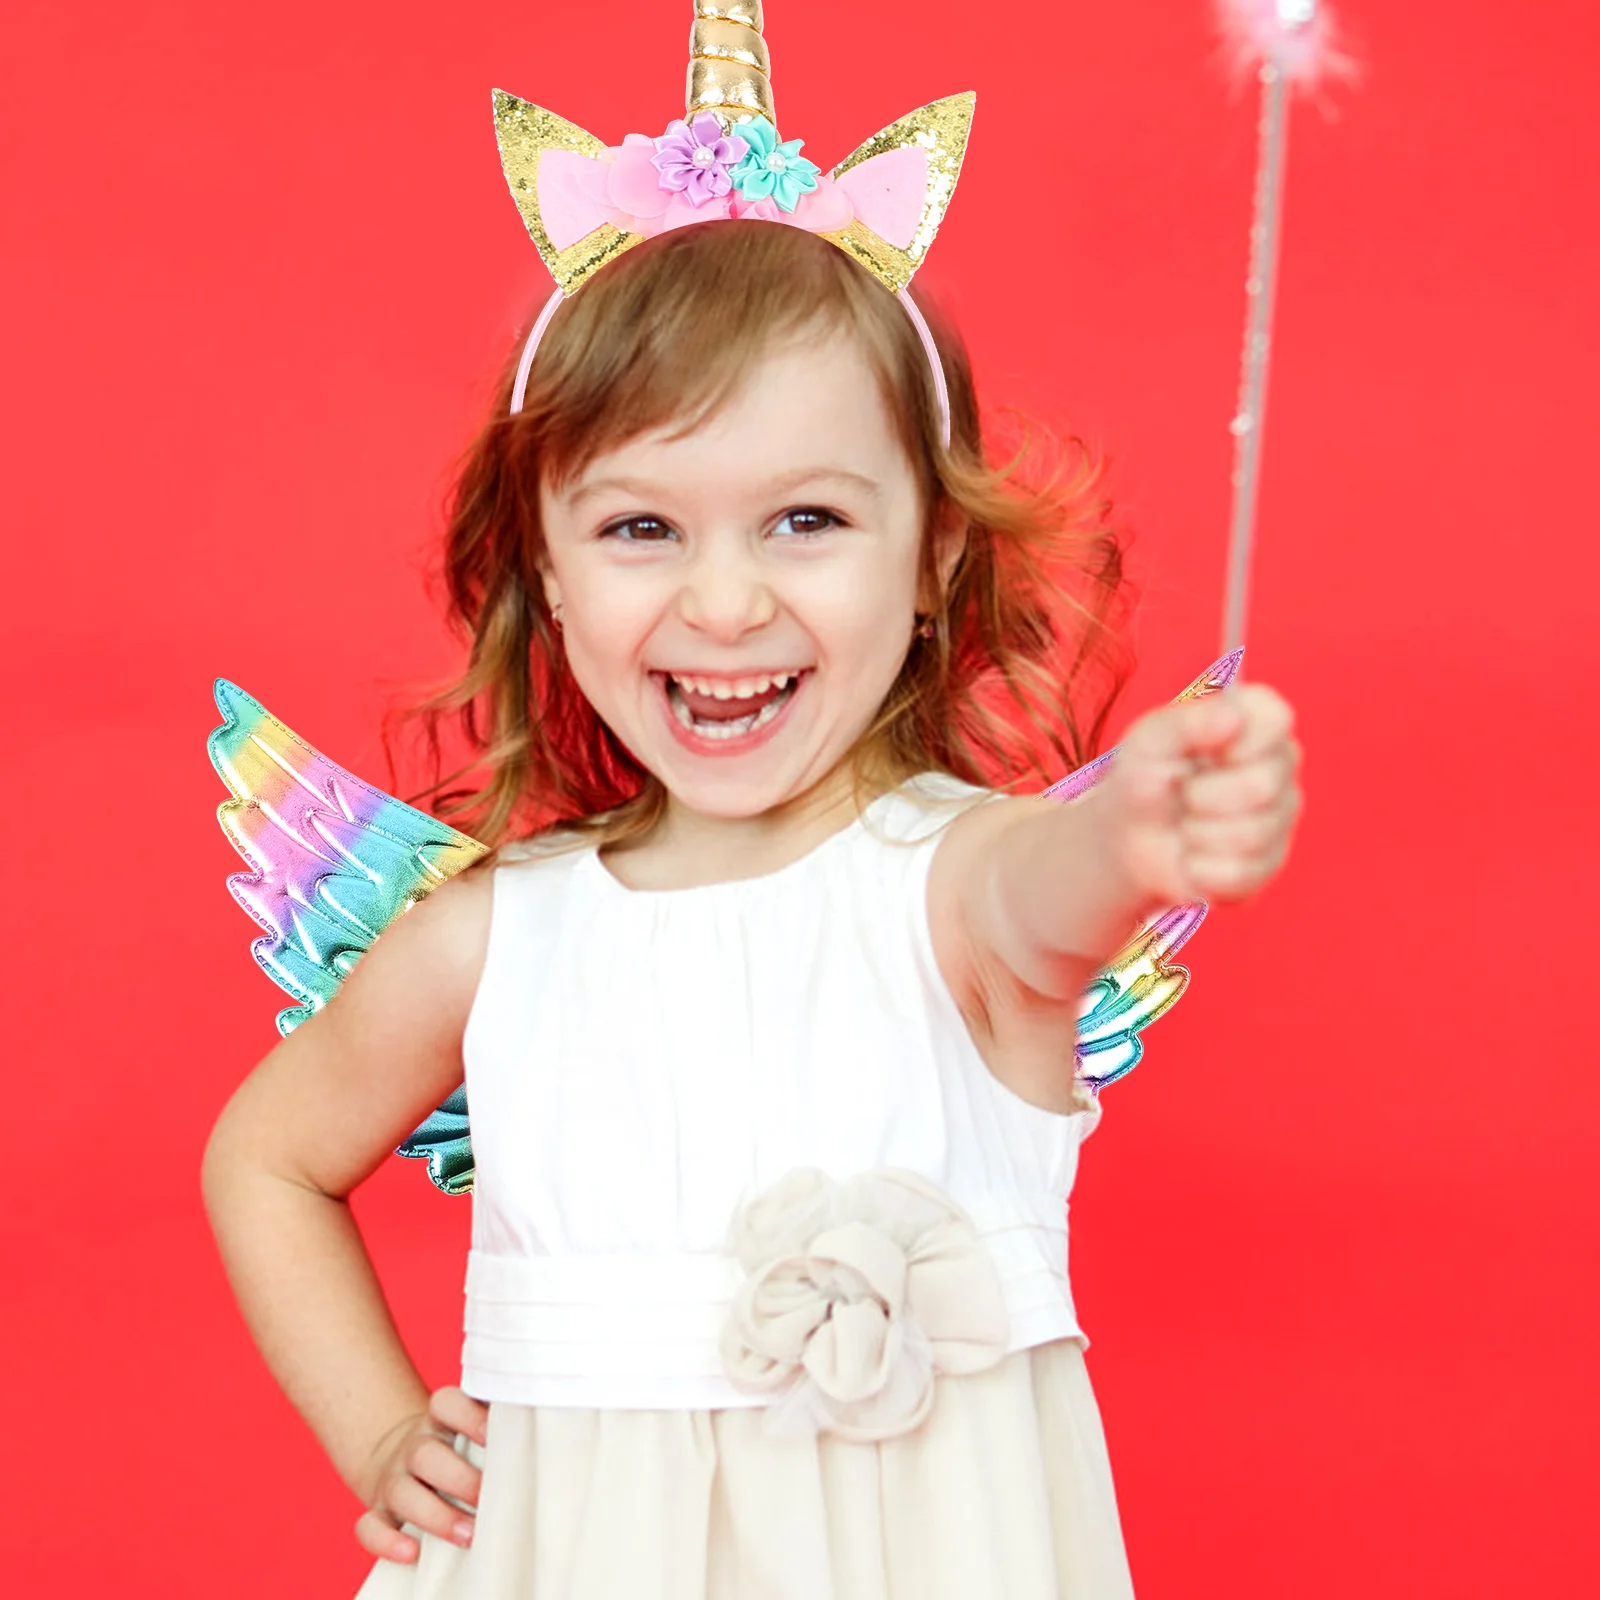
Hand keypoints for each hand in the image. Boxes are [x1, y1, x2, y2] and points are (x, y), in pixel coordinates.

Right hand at [355, 1386, 489, 1563]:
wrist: (406, 1461)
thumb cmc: (457, 1448)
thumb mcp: (473, 1430)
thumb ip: (500, 1428)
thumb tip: (544, 1430)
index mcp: (440, 1420)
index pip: (445, 1403)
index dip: (467, 1415)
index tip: (493, 1434)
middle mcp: (414, 1446)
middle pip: (425, 1454)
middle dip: (459, 1479)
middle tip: (488, 1497)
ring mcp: (393, 1479)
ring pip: (402, 1491)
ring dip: (436, 1515)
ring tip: (469, 1535)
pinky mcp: (378, 1512)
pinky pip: (370, 1525)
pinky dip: (387, 1541)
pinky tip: (413, 1551)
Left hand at [1106, 683, 1300, 906]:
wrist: (1128, 836)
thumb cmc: (1146, 776)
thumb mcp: (1151, 740)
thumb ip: (1187, 721)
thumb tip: (1234, 717)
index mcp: (1258, 723)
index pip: (1277, 720)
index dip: (1236, 742)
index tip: (1205, 752)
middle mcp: (1279, 768)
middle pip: (1262, 787)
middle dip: (1202, 796)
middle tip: (1183, 794)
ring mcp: (1280, 819)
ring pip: (1251, 836)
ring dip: (1196, 833)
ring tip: (1185, 824)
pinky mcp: (1267, 866)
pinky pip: (1239, 874)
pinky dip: (1198, 868)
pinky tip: (1191, 856)